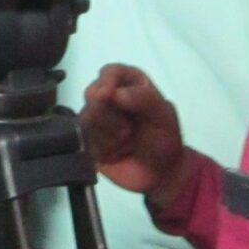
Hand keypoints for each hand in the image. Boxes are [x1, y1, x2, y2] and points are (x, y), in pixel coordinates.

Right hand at [79, 65, 188, 210]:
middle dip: (110, 114)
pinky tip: (115, 153)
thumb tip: (115, 93)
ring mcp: (96, 119)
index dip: (107, 80)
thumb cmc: (164, 141)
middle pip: (92, 93)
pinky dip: (102, 147)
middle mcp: (109, 98)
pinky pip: (83, 138)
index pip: (110, 71)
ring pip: (86, 117)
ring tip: (126, 142)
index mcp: (130, 85)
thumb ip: (145, 99)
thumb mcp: (164, 117)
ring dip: (109, 133)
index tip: (109, 94)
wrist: (160, 176)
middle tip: (128, 130)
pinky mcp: (87, 140)